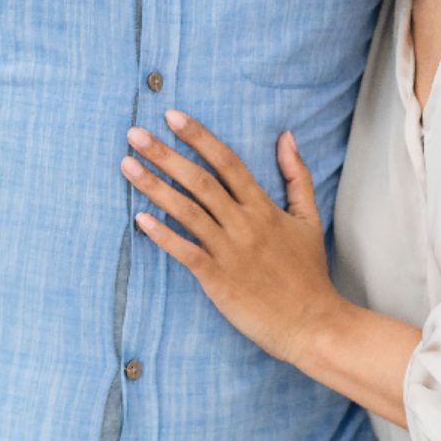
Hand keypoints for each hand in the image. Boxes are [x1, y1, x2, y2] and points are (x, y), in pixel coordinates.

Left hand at [123, 111, 342, 367]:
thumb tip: (287, 137)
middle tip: (135, 134)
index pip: (227, 161)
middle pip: (200, 180)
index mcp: (264, 208)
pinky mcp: (219, 280)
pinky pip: (186, 252)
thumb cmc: (309, 273)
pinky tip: (139, 219)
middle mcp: (245, 224)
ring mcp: (230, 252)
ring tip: (127, 166)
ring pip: (187, 211)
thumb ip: (296, 176)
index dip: (198, 136)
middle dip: (165, 154)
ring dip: (154, 187)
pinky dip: (163, 235)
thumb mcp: (308, 219)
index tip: (172, 116)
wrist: (314, 324)